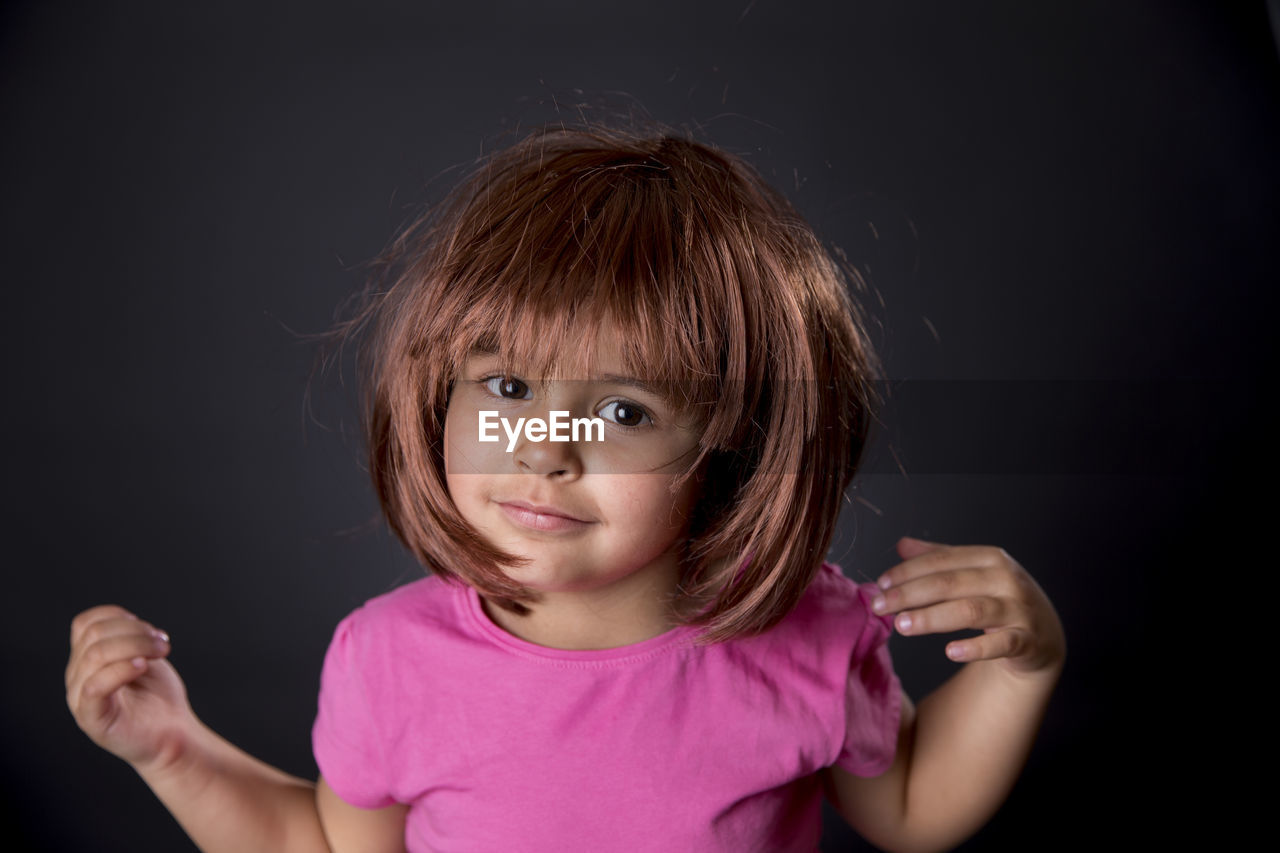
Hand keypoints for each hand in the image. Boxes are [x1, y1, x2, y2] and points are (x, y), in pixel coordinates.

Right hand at [65, 605, 198, 772]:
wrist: (171, 734)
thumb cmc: (157, 696)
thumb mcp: (144, 655)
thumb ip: (129, 637)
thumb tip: (126, 621)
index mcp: (87, 659)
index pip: (86, 623)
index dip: (119, 617)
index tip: (150, 630)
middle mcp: (77, 676)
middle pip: (94, 635)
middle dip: (135, 631)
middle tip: (163, 643)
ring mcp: (80, 697)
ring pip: (95, 655)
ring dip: (135, 645)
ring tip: (160, 652)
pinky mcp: (90, 718)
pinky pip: (95, 686)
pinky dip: (121, 669)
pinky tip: (142, 666)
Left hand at [872, 537, 1065, 676]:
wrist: (1044, 634)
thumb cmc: (999, 598)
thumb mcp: (972, 573)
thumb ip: (938, 559)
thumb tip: (901, 545)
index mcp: (988, 558)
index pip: (940, 561)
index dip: (907, 572)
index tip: (880, 584)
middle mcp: (1005, 579)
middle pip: (949, 583)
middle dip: (910, 594)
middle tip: (879, 606)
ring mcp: (1019, 609)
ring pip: (970, 610)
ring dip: (932, 617)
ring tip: (902, 625)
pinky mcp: (1027, 640)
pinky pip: (1001, 643)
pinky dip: (977, 647)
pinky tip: (951, 651)